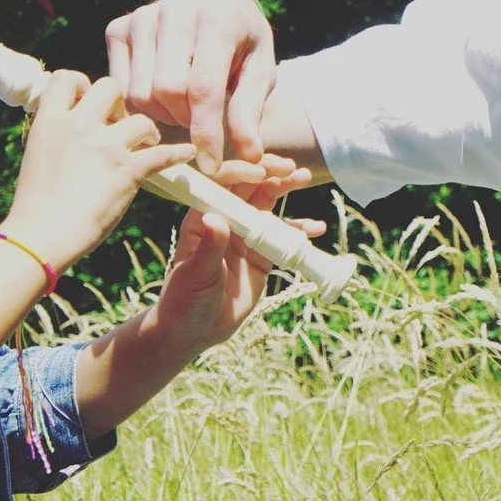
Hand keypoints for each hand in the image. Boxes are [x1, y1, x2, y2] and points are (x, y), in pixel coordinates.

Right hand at [3, 71, 196, 271]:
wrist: (41, 235)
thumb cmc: (35, 205)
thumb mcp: (36, 156)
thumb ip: (56, 135)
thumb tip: (72, 130)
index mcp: (51, 121)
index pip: (66, 78)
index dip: (81, 85)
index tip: (88, 102)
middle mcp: (80, 125)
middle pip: (110, 87)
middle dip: (119, 103)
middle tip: (119, 124)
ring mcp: (106, 146)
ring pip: (141, 119)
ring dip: (147, 131)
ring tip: (147, 144)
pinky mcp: (127, 170)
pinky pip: (164, 154)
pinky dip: (178, 153)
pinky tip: (186, 154)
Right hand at [105, 0, 275, 175]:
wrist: (217, 5)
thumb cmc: (243, 46)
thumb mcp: (260, 74)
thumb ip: (249, 112)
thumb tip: (249, 156)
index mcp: (217, 19)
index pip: (203, 87)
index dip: (206, 132)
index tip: (211, 166)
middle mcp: (175, 11)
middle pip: (167, 91)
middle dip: (186, 120)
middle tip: (202, 119)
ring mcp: (142, 17)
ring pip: (140, 93)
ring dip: (163, 115)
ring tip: (184, 107)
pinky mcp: (119, 28)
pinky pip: (120, 87)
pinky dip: (141, 105)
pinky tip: (161, 98)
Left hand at [147, 155, 320, 357]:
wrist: (196, 331)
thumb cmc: (184, 301)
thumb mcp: (196, 275)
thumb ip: (209, 249)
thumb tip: (216, 219)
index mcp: (203, 219)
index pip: (222, 186)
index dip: (242, 174)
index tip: (262, 172)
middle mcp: (225, 222)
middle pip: (249, 189)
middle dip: (270, 175)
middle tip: (292, 168)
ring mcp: (245, 238)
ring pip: (268, 207)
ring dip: (285, 191)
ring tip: (304, 179)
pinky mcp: (261, 257)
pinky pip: (282, 238)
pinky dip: (299, 231)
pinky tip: (315, 229)